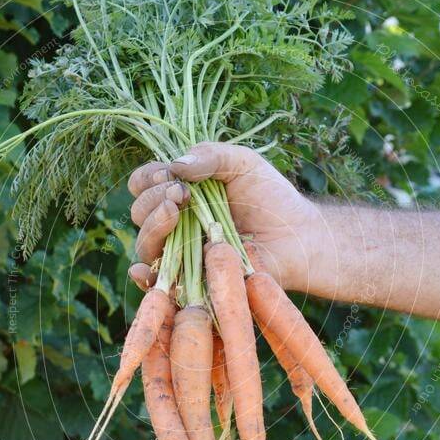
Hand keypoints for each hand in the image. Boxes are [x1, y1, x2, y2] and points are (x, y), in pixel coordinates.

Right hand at [127, 141, 316, 290]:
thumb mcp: (242, 163)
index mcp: (182, 193)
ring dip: (152, 226)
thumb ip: (210, 155)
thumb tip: (176, 166)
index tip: (170, 175)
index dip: (148, 179)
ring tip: (175, 212)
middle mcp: (176, 224)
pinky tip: (143, 269)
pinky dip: (144, 278)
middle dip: (154, 199)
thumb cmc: (272, 198)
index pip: (144, 184)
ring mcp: (182, 253)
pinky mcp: (193, 282)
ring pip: (145, 245)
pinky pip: (159, 284)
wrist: (299, 236)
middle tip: (182, 194)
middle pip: (140, 213)